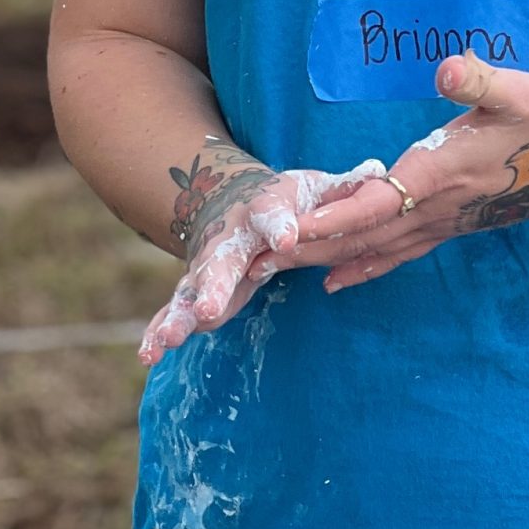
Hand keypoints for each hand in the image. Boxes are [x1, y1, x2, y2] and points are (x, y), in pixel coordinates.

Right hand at [141, 148, 386, 365]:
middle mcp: (229, 238)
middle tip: (210, 307)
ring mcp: (207, 266)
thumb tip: (380, 172)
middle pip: (220, 260)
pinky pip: (174, 311)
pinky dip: (160, 330)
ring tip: (166, 342)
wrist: (229, 199)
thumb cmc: (285, 199)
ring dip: (179, 316)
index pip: (273, 216)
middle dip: (214, 284)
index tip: (288, 237)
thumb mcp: (314, 188)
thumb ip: (343, 188)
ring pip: (190, 291)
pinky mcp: (194, 291)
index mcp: (263, 210)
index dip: (280, 225)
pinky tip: (149, 355)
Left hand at [281, 52, 528, 291]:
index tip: (291, 230)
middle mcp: (440, 208)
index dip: (335, 218)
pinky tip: (338, 278)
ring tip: (279, 270)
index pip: (379, 202)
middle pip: (364, 236)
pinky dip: (364, 265)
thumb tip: (447, 68)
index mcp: (445, 174)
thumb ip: (479, 80)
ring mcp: (448, 222)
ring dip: (327, 259)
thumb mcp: (520, 90)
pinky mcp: (455, 225)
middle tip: (257, 261)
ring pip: (377, 250)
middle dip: (310, 247)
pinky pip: (399, 253)